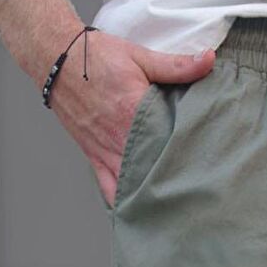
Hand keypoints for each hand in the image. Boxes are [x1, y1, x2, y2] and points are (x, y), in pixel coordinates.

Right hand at [44, 30, 214, 206]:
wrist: (56, 58)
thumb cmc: (96, 57)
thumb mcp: (140, 56)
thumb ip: (177, 64)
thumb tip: (209, 60)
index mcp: (134, 113)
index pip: (169, 143)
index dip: (190, 154)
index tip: (207, 163)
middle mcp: (119, 139)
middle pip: (153, 170)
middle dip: (174, 181)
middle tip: (196, 191)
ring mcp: (105, 152)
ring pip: (132, 187)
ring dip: (150, 196)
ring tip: (173, 205)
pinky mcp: (94, 157)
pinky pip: (109, 190)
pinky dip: (124, 203)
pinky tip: (140, 211)